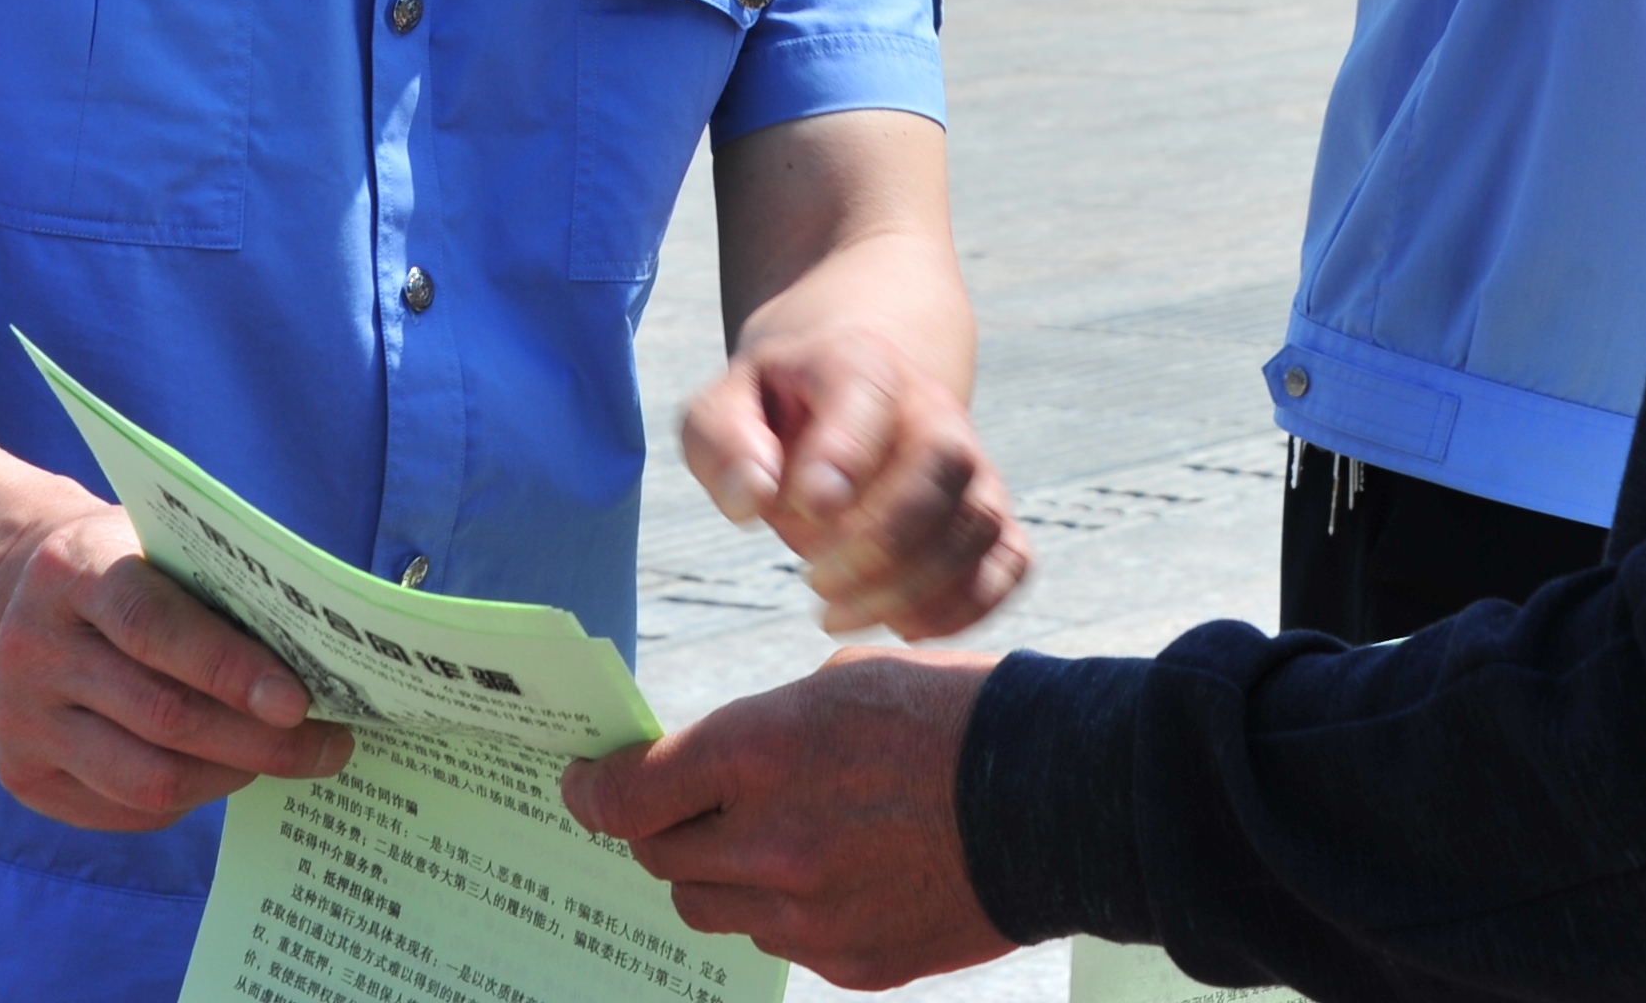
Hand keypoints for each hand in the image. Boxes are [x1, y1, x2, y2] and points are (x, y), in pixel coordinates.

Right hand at [0, 503, 353, 829]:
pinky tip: (225, 768)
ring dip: (232, 775)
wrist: (28, 594)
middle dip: (259, 740)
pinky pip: (128, 809)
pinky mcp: (22, 775)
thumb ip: (223, 589)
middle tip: (330, 744)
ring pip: (148, 778)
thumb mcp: (164, 547)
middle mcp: (32, 648)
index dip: (231, 669)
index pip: (154, 627)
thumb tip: (324, 660)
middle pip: (161, 715)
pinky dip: (192, 796)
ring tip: (286, 757)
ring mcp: (19, 719)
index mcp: (72, 571)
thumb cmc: (132, 567)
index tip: (299, 702)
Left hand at [565, 647, 1008, 987]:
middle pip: (662, 859)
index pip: (630, 796)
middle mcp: (773, 843)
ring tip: (776, 837)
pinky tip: (837, 872)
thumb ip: (758, 733)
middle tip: (687, 807)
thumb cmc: (953, 714)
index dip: (594, 791)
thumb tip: (706, 770)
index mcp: (762, 753)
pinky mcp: (850, 963)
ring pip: (715, 910)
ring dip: (723, 875)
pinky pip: (781, 943)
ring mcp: (810, 915)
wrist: (1058, 796)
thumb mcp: (841, 682)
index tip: (586, 785)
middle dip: (665, 829)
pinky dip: (788, 911)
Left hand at [683, 324, 1031, 635]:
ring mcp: (970, 464)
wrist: (838, 400)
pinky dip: (970, 606)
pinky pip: (1011, 562)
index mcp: (860, 364)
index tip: (805, 507)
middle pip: (945, 463)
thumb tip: (753, 497)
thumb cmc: (770, 413)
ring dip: (913, 587)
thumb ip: (723, 443)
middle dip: (883, 540)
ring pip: (978, 523)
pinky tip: (902, 625)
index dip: (846, 453)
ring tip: (833, 612)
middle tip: (813, 581)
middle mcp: (932, 408)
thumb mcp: (721, 410)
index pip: (872, 393)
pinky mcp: (987, 517)